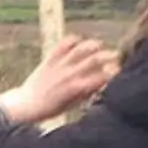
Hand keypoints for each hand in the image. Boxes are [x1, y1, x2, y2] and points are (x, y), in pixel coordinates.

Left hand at [0, 33, 116, 127]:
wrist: (27, 104)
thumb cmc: (52, 109)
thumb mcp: (73, 105)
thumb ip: (87, 93)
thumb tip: (102, 83)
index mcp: (77, 88)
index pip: (101, 76)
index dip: (113, 72)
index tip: (119, 70)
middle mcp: (69, 74)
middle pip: (95, 59)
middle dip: (109, 56)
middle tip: (117, 56)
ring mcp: (59, 64)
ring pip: (81, 48)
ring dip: (94, 44)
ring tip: (100, 45)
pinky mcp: (50, 58)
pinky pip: (64, 43)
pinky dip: (73, 39)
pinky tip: (79, 41)